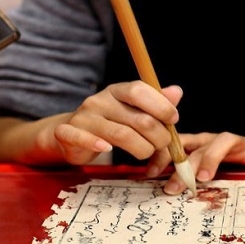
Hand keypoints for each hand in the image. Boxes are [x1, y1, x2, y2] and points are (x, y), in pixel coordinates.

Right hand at [52, 82, 182, 164]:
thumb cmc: (109, 122)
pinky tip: (107, 149)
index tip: (173, 120)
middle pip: (138, 119)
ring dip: (143, 148)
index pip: (140, 90)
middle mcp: (100, 101)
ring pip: (121, 135)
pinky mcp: (68, 133)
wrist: (69, 135)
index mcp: (117, 90)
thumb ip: (155, 102)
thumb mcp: (132, 110)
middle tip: (163, 143)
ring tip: (147, 152)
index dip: (161, 105)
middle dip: (159, 135)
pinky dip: (97, 145)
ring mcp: (84, 117)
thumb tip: (177, 92)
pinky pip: (83, 139)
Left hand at [146, 120, 244, 193]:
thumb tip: (162, 194)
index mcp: (205, 147)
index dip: (164, 155)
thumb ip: (191, 180)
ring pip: (225, 139)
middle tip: (172, 188)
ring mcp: (244, 142)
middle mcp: (221, 142)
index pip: (180, 145)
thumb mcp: (215, 176)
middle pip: (199, 146)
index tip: (149, 173)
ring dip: (213, 156)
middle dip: (184, 166)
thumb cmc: (242, 171)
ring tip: (204, 177)